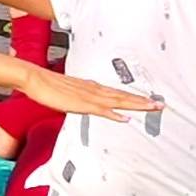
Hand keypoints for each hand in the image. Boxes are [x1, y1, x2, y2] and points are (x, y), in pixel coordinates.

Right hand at [21, 63, 158, 121]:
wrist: (34, 78)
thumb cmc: (48, 85)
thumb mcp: (68, 93)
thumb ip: (80, 96)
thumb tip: (87, 102)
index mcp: (92, 87)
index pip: (118, 94)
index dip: (134, 98)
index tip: (149, 101)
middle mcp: (94, 90)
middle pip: (122, 96)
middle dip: (142, 101)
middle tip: (160, 105)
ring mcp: (89, 96)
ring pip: (117, 101)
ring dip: (135, 105)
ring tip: (151, 108)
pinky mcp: (80, 103)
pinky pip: (101, 109)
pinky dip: (114, 113)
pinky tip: (124, 117)